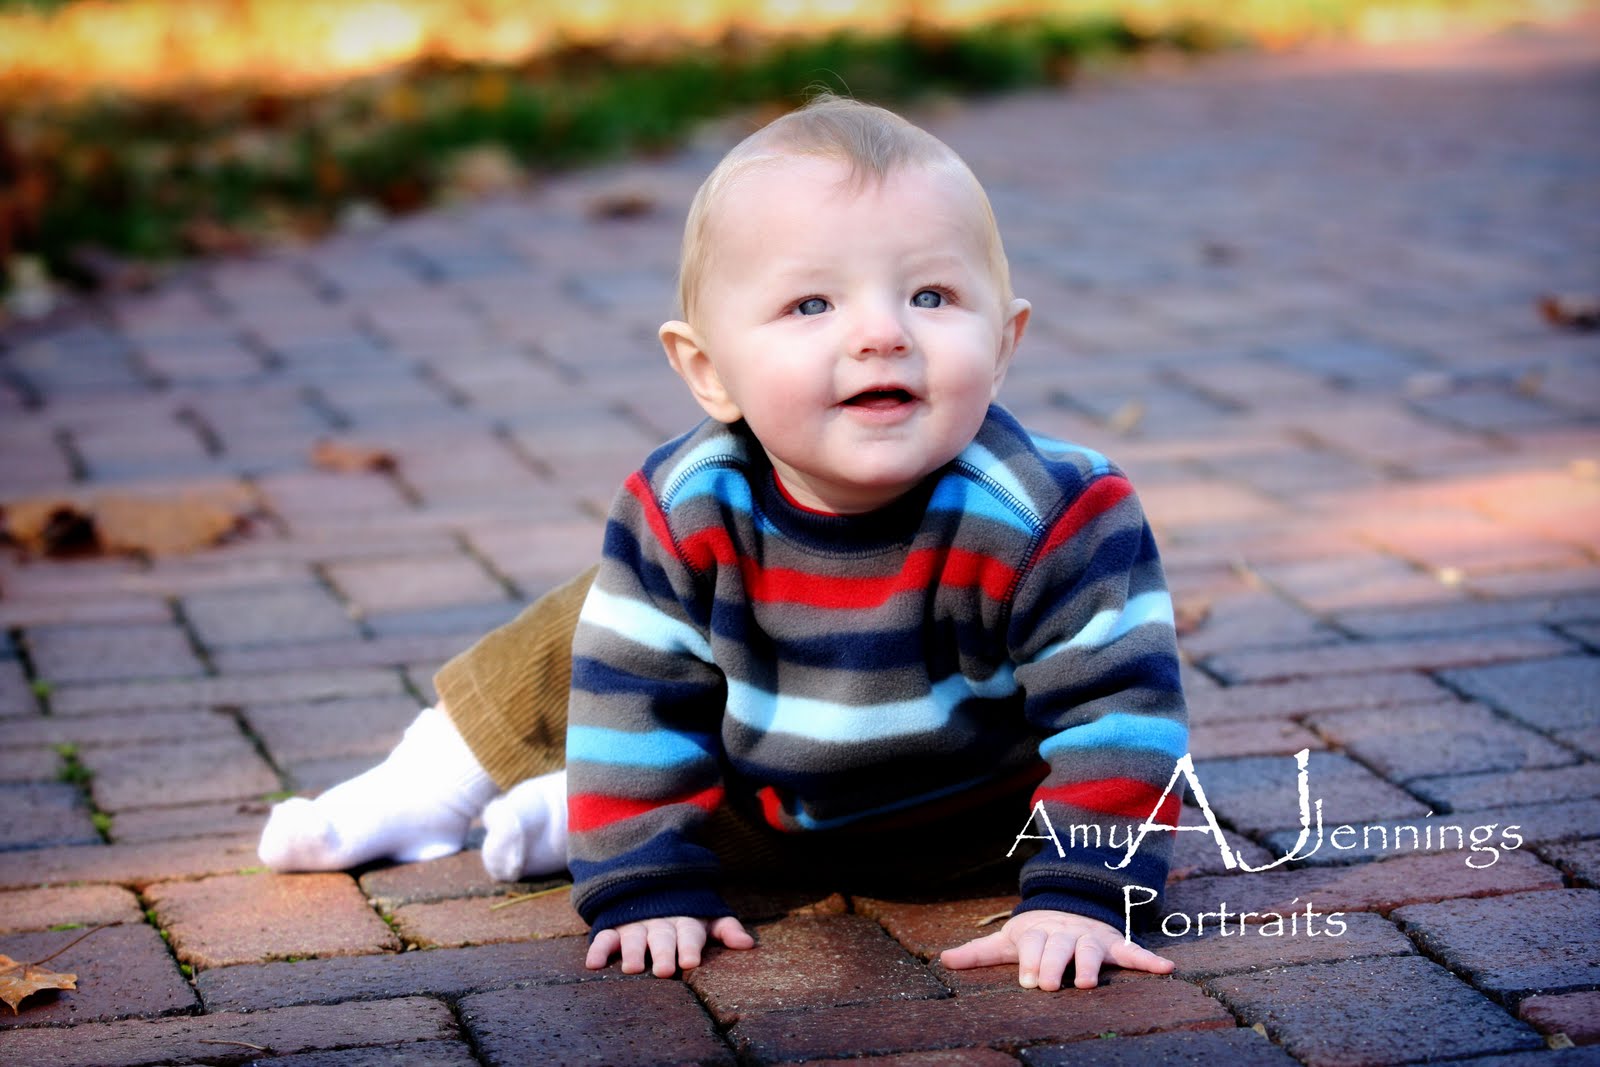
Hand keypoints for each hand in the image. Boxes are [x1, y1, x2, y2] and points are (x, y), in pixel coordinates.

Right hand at [585, 915, 753, 977]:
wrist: (650, 887)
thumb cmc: (685, 914)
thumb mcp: (707, 918)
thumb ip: (726, 929)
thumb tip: (748, 944)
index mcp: (684, 922)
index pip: (689, 934)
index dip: (689, 947)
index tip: (690, 961)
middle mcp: (659, 923)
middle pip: (662, 938)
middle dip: (663, 952)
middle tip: (665, 970)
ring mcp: (635, 925)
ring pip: (633, 937)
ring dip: (633, 952)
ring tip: (633, 969)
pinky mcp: (614, 928)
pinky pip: (604, 937)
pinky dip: (598, 949)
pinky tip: (593, 964)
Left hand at [939, 909, 1174, 989]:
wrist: (1069, 906)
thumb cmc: (1036, 935)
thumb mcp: (1008, 941)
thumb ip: (979, 952)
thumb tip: (943, 960)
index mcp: (1039, 932)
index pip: (1033, 944)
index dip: (1031, 960)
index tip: (1028, 981)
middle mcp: (1065, 932)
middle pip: (1059, 947)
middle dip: (1053, 965)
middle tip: (1047, 985)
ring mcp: (1090, 937)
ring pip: (1091, 949)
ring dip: (1090, 964)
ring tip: (1087, 984)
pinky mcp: (1113, 943)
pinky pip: (1132, 950)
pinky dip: (1149, 959)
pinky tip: (1166, 969)